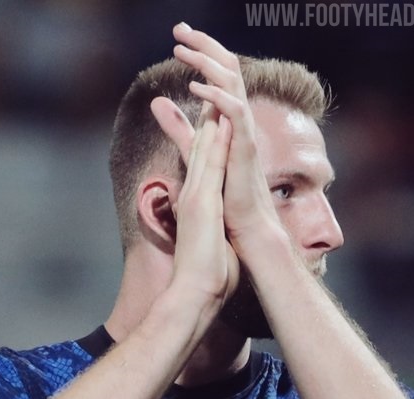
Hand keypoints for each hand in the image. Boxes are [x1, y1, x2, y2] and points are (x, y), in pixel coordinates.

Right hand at [150, 98, 238, 314]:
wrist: (196, 293)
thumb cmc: (208, 279)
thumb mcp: (210, 249)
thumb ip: (209, 238)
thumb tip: (213, 241)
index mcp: (198, 206)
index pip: (203, 168)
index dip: (206, 141)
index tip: (211, 119)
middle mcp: (194, 196)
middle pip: (199, 152)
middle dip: (204, 121)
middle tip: (206, 90)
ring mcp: (196, 197)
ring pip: (202, 150)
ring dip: (208, 120)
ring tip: (212, 91)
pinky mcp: (202, 202)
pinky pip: (209, 163)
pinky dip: (214, 140)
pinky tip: (220, 118)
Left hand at [170, 23, 279, 247]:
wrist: (243, 227)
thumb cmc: (225, 195)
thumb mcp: (195, 150)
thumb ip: (179, 127)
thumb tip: (156, 102)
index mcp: (229, 118)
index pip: (219, 74)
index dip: (201, 52)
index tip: (180, 36)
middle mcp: (239, 120)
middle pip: (228, 68)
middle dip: (204, 45)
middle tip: (180, 29)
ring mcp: (244, 132)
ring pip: (231, 83)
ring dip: (206, 63)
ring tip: (182, 50)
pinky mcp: (244, 148)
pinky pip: (234, 112)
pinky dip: (216, 96)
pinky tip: (195, 87)